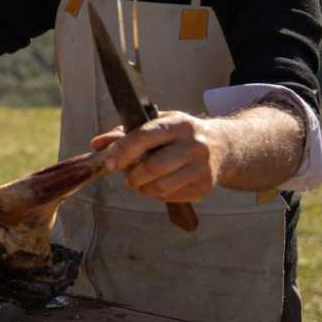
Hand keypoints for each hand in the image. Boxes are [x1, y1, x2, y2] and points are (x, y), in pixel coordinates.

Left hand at [90, 111, 227, 202]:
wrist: (223, 146)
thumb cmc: (180, 134)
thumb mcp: (157, 124)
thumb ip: (126, 133)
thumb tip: (98, 144)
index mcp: (179, 124)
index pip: (145, 137)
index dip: (123, 151)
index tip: (109, 162)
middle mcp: (194, 145)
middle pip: (153, 167)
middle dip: (132, 176)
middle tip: (128, 176)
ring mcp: (202, 167)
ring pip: (161, 187)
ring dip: (143, 188)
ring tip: (141, 181)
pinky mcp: (204, 186)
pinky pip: (171, 197)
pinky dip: (158, 194)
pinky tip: (160, 184)